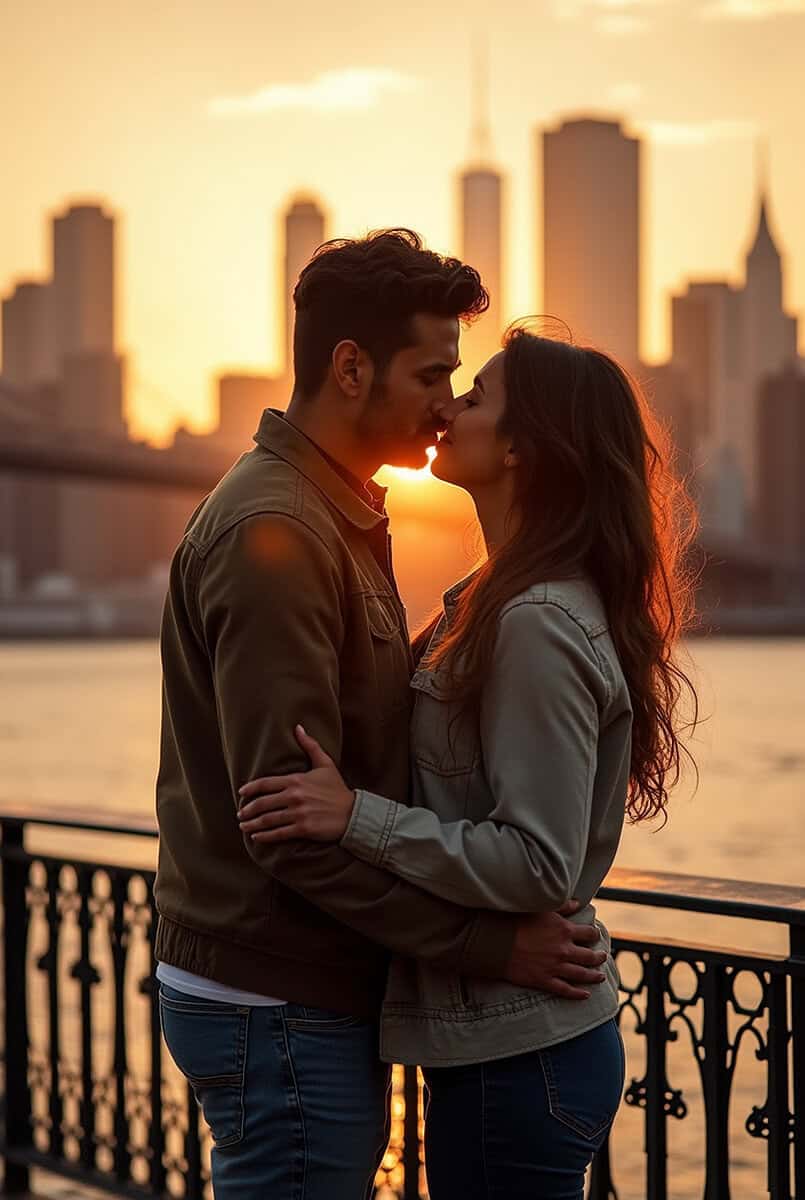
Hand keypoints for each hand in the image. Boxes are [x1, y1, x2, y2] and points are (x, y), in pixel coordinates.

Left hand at [237, 725, 355, 843]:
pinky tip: (256, 837)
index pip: (265, 783)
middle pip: (263, 803)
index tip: (241, 792)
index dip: (250, 788)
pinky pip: (279, 833)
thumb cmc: (337, 789)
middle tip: (240, 813)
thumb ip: (310, 746)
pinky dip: (265, 836)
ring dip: (252, 824)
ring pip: (268, 819)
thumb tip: (298, 728)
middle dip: (248, 809)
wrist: (352, 812)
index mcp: (296, 780)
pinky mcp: (303, 828)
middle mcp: (294, 796)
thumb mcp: (325, 764)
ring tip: (243, 826)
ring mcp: (298, 813)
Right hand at [503, 901, 607, 1000]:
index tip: (595, 935)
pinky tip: (585, 994)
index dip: (594, 934)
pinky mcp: (545, 981)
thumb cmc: (517, 921)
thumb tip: (577, 902)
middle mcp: (564, 950)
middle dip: (599, 956)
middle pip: (590, 956)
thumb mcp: (541, 909)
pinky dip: (578, 993)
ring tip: (600, 976)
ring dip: (594, 976)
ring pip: (582, 974)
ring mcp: (555, 967)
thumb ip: (562, 906)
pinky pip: (566, 990)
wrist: (497, 943)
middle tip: (603, 956)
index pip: (589, 933)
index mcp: (564, 930)